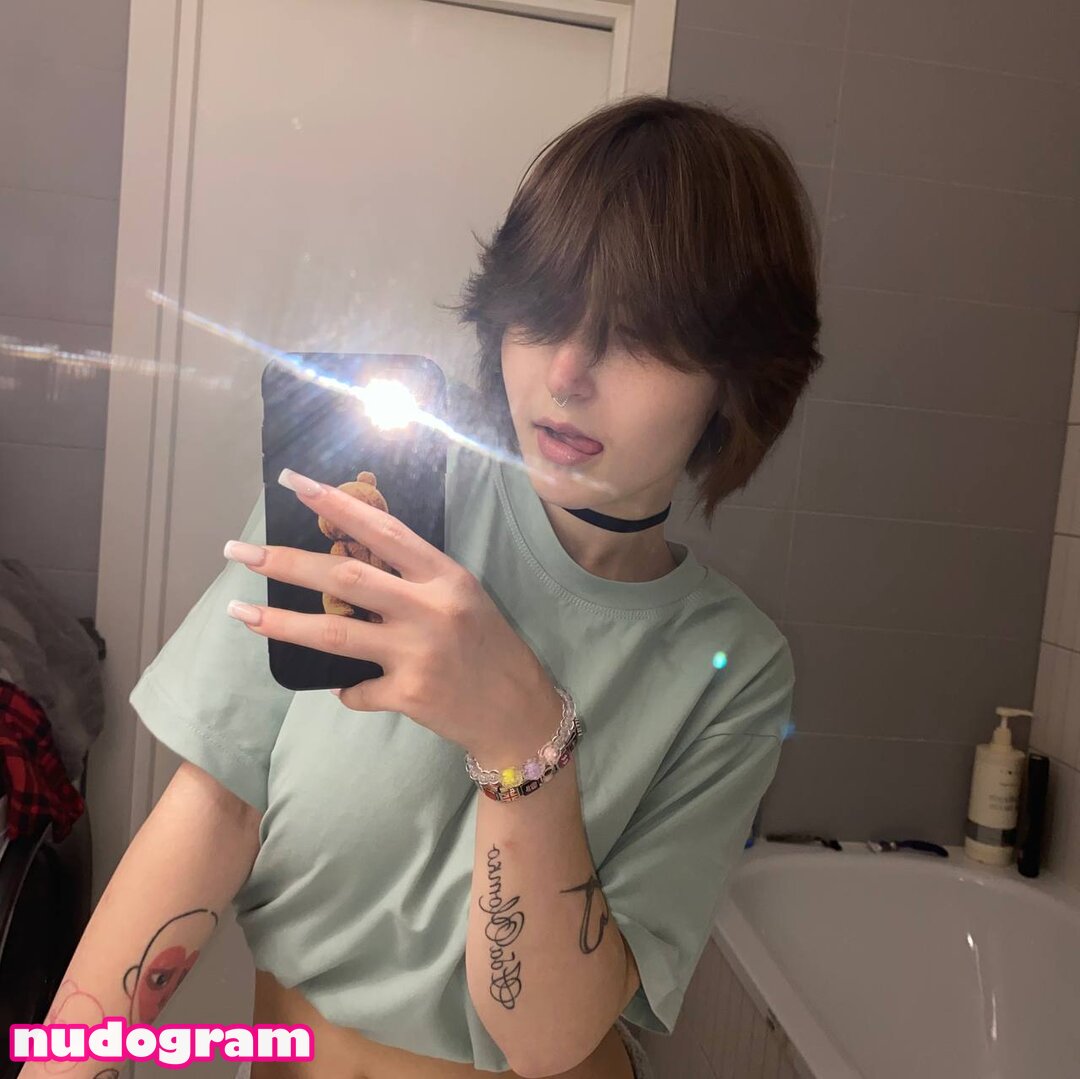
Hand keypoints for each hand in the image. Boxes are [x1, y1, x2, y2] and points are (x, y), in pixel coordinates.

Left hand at [224, 468, 561, 762]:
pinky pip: (356, 689)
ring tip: (241, 612)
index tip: (294, 483)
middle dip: (286, 562)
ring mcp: (418, 653)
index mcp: (445, 576)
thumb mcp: (462, 598)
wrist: (518, 711)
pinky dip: (345, 688)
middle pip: (346, 578)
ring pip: (335, 634)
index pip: (383, 531)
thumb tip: (348, 567)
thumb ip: (413, 581)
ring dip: (282, 622)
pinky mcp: (409, 694)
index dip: (337, 504)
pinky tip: (346, 687)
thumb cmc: (489, 647)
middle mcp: (430, 608)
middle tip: (239, 551)